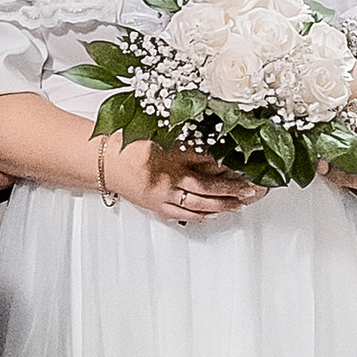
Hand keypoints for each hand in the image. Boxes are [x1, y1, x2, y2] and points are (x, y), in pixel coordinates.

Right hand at [98, 135, 265, 225]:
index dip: (229, 179)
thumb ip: (191, 150)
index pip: (207, 175)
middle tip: (248, 194)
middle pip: (205, 194)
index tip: (246, 179)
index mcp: (170, 164)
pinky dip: (200, 216)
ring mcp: (161, 198)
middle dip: (230, 195)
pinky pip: (182, 216)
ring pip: (196, 208)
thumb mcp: (165, 140)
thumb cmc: (132, 145)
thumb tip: (217, 157)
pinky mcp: (156, 207)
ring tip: (236, 206)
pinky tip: (210, 214)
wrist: (107, 160)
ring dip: (219, 208)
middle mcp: (167, 184)